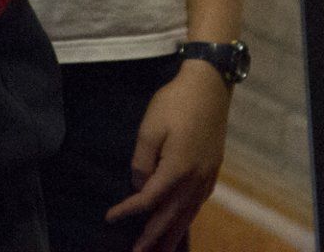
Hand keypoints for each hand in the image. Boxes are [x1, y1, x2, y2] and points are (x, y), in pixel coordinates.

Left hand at [106, 59, 230, 251]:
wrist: (209, 86)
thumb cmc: (175, 103)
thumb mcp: (150, 128)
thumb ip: (142, 161)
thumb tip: (141, 186)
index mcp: (177, 169)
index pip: (148, 200)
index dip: (128, 211)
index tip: (110, 218)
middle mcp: (195, 180)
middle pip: (170, 217)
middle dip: (153, 238)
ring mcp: (207, 177)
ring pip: (187, 215)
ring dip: (172, 236)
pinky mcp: (212, 172)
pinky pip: (197, 205)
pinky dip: (186, 220)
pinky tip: (180, 225)